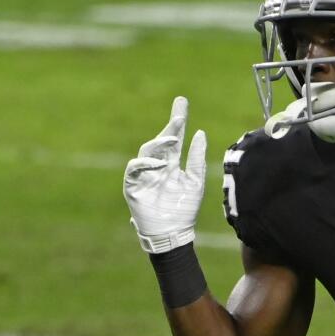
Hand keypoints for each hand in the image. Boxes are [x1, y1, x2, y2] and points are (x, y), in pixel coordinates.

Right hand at [123, 96, 206, 252]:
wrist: (173, 233)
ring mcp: (144, 174)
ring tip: (174, 139)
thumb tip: (200, 133)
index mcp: (172, 164)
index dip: (178, 121)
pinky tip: (159, 163)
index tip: (182, 102)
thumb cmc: (184, 209)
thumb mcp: (196, 181)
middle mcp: (157, 166)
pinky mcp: (133, 185)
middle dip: (170, 126)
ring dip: (160, 143)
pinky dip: (146, 163)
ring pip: (147, 151)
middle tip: (180, 116)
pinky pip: (135, 168)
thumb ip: (197, 158)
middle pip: (161, 140)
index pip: (175, 138)